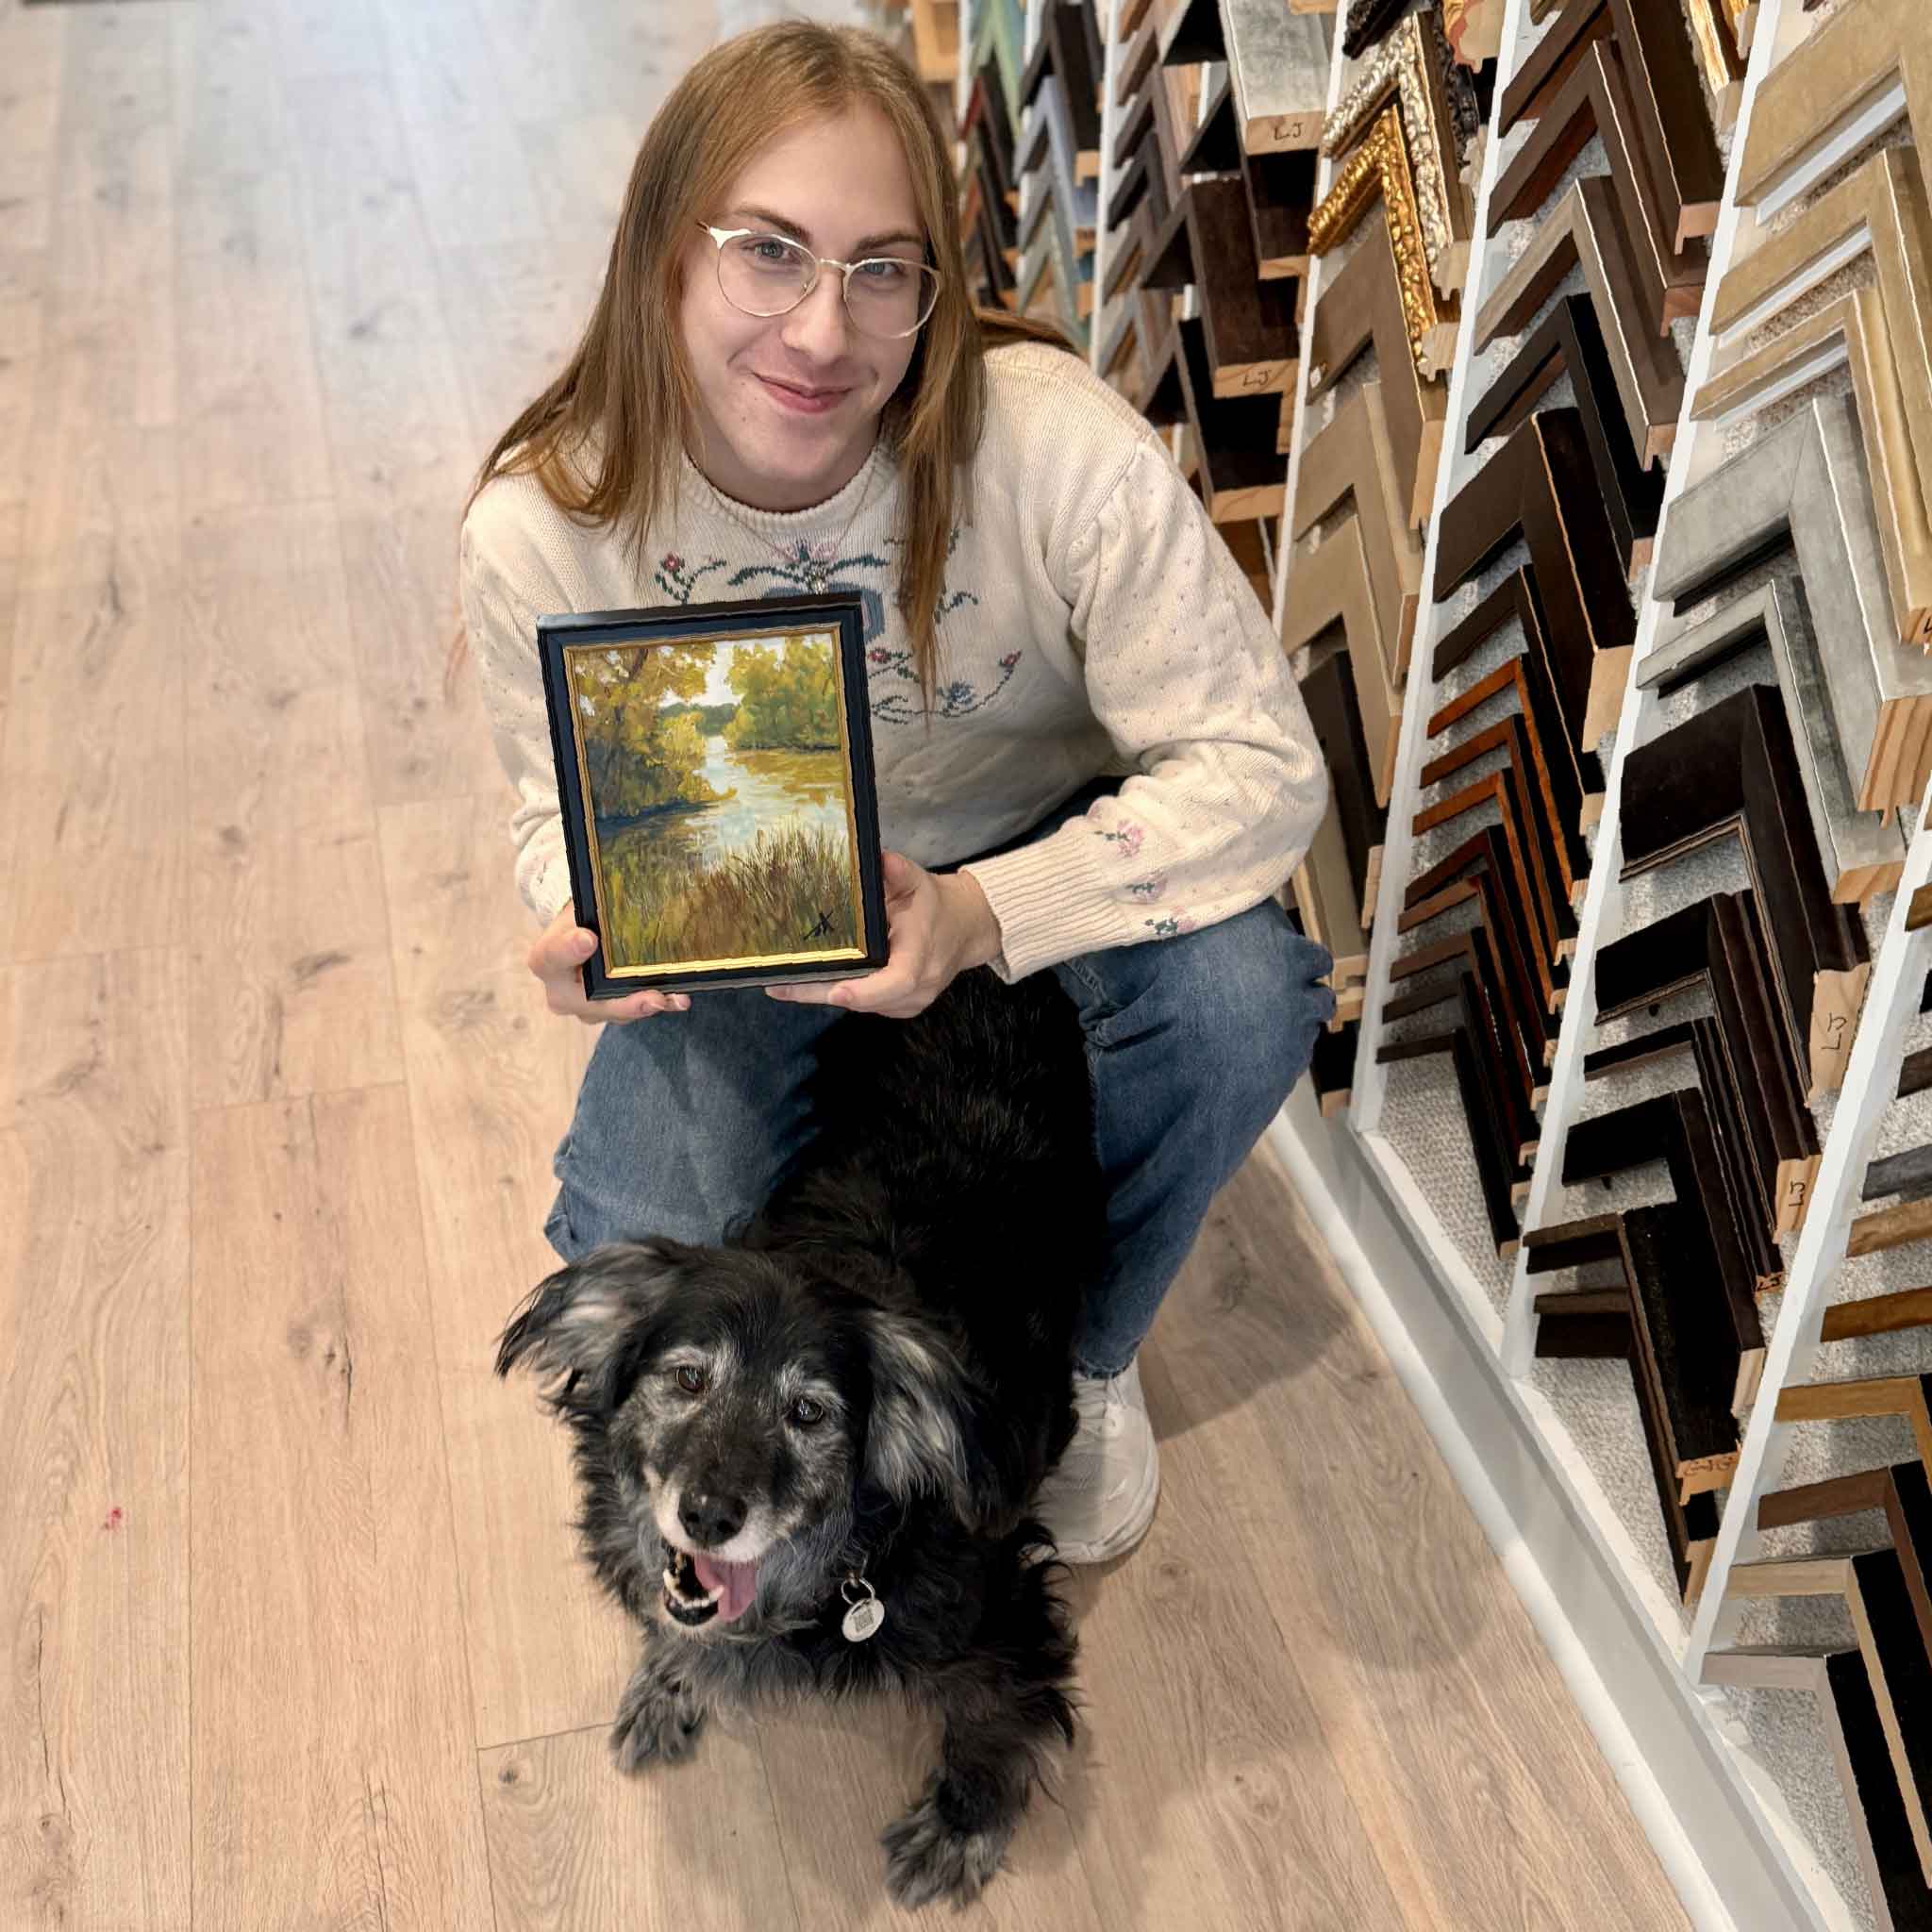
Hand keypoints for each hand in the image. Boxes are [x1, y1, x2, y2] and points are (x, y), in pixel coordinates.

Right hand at [526, 902, 689, 1024]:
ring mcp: (585, 1009)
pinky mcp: (609, 1013)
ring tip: (673, 998)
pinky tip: (678, 1000)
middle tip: (652, 998)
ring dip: (647, 1005)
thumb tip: (628, 896)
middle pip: (589, 1003)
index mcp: (546, 959)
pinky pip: (633, 1013)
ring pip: (615, 1013)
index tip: (588, 940)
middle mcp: (560, 993)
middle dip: (624, 1003)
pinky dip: (658, 1004)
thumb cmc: (583, 918)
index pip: (553, 956)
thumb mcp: (583, 906)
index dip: (569, 950)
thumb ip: (596, 909)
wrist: (583, 935)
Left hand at [765, 852, 1001, 1018]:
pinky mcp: (900, 1007)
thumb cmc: (935, 905)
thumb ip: (899, 871)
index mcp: (921, 955)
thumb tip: (879, 858)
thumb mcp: (919, 881)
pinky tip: (810, 983)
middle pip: (866, 999)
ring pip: (861, 1005)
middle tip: (779, 987)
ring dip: (824, 994)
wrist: (965, 929)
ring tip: (783, 985)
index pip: (897, 981)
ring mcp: (909, 1002)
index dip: (865, 991)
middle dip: (820, 994)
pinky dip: (839, 993)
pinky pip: (866, 1004)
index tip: (836, 991)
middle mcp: (918, 986)